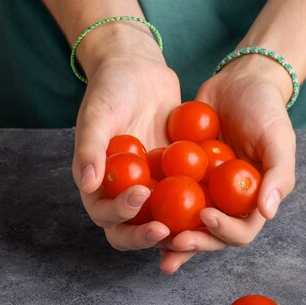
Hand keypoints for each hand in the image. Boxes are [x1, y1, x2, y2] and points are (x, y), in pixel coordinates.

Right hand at [71, 31, 180, 255]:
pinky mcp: (174, 176)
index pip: (105, 215)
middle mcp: (123, 192)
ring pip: (162, 219)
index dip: (121, 217)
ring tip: (196, 227)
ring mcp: (150, 185)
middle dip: (150, 235)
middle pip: (133, 229)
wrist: (138, 69)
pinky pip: (186, 195)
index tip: (141, 198)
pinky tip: (217, 202)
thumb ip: (90, 148)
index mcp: (98, 185)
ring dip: (177, 229)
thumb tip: (87, 184)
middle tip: (171, 231)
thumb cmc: (110, 89)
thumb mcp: (97, 114)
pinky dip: (198, 203)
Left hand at [159, 55, 296, 271]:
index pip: (240, 232)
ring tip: (150, 238)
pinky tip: (133, 206)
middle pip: (208, 236)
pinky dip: (152, 204)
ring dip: (168, 236)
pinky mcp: (180, 175)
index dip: (223, 232)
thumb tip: (267, 213)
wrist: (238, 81)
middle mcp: (225, 203)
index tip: (205, 216)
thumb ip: (279, 176)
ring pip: (183, 223)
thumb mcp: (278, 139)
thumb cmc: (266, 109)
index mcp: (251, 202)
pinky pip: (164, 194)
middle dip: (192, 244)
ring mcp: (202, 191)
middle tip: (172, 242)